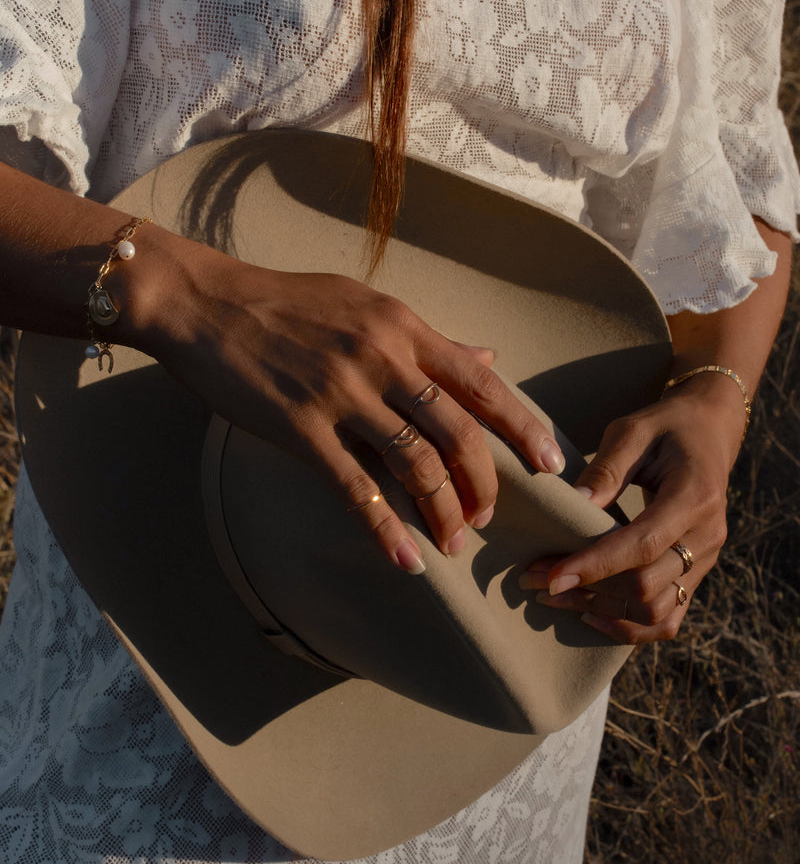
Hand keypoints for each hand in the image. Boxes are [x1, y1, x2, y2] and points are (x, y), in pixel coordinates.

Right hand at [134, 237, 565, 572]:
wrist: (206, 303)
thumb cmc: (286, 303)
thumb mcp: (368, 307)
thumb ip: (429, 340)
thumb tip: (487, 355)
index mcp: (403, 329)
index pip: (482, 383)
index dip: (522, 428)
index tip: (551, 464)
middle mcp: (383, 359)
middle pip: (457, 432)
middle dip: (483, 484)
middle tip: (488, 518)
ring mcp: (342, 392)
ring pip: (416, 464)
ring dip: (442, 512)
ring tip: (452, 543)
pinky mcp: (301, 426)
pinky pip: (354, 486)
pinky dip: (384, 529)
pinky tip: (404, 559)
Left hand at [518, 375, 744, 643]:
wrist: (709, 433)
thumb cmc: (665, 427)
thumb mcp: (632, 431)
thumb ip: (605, 470)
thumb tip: (573, 507)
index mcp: (694, 495)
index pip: (643, 545)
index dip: (595, 566)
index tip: (550, 577)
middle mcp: (707, 535)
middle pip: (647, 585)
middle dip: (586, 589)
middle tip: (532, 579)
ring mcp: (706, 559)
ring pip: (656, 611)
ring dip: (601, 611)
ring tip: (552, 598)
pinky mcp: (696, 572)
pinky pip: (668, 619)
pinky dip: (629, 627)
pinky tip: (590, 616)